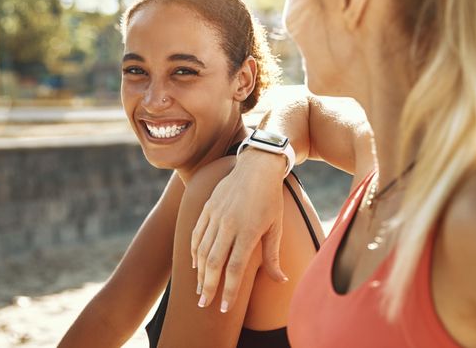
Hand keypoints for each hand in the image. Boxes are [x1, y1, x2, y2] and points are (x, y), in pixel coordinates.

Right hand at [190, 149, 286, 309]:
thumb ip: (273, 256)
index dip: (229, 291)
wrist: (256, 167)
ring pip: (202, 250)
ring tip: (200, 289)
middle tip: (204, 304)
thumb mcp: (276, 227)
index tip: (225, 308)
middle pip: (214, 263)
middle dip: (208, 286)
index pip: (234, 269)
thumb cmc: (271, 199)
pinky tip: (195, 265)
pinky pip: (197, 234)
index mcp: (248, 231)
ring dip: (200, 272)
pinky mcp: (207, 208)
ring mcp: (216, 215)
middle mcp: (229, 224)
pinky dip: (194, 251)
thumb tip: (280, 281)